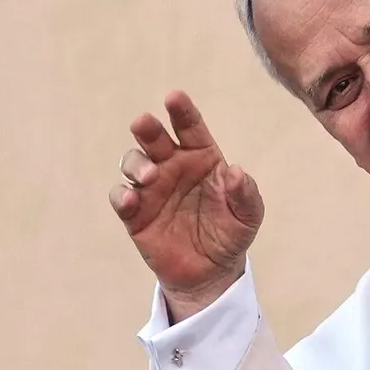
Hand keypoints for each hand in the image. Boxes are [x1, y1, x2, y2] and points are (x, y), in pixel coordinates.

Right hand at [110, 90, 264, 321]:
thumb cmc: (231, 232)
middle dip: (148, 128)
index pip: (190, 127)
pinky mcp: (135, 214)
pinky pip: (121, 198)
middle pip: (155, 139)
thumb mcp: (248, 215)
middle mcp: (173, 166)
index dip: (182, 111)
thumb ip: (246, 193)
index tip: (174, 97)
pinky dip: (122, 195)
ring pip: (133, 162)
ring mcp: (151, 188)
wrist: (211, 271)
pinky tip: (132, 200)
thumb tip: (236, 172)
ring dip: (136, 163)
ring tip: (149, 176)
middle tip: (144, 124)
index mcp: (202, 157)